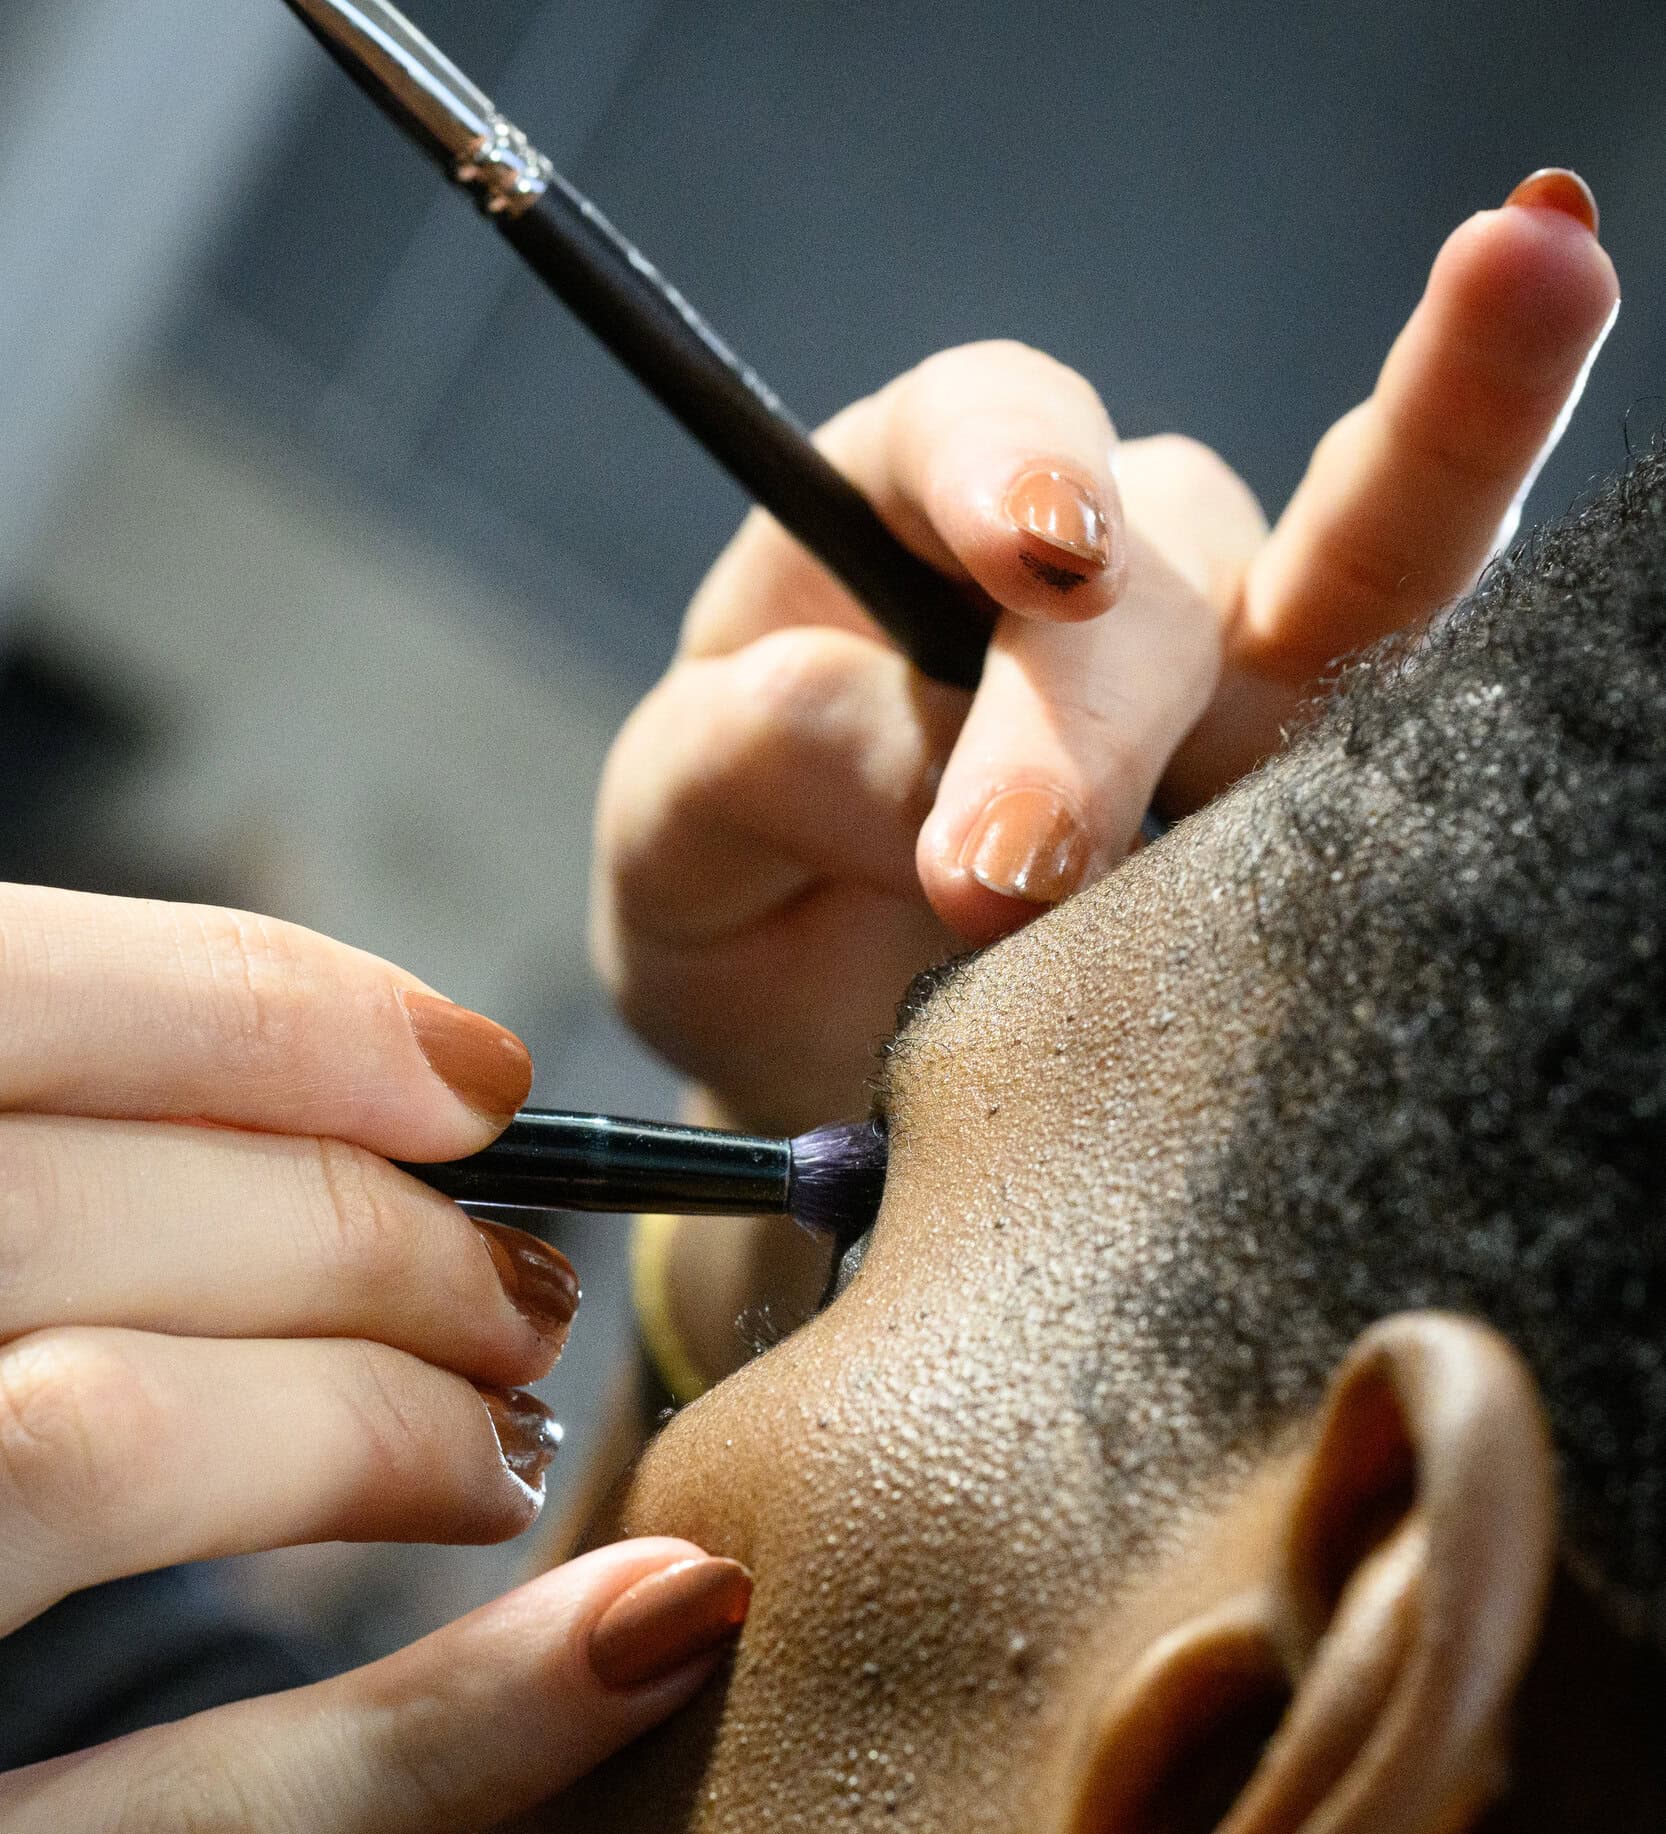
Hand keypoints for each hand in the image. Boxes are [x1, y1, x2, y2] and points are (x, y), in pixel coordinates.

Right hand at [0, 881, 739, 1833]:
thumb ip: (13, 1184)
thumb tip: (363, 1087)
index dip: (261, 1014)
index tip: (472, 1074)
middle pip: (66, 1214)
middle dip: (361, 1229)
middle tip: (511, 1291)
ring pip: (96, 1447)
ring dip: (374, 1420)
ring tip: (500, 1442)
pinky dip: (443, 1732)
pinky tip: (643, 1642)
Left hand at [594, 171, 1616, 1136]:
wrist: (834, 1060)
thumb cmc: (746, 916)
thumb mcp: (671, 852)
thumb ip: (731, 776)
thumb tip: (890, 759)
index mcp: (906, 511)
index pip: (985, 416)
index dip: (1021, 462)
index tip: (1032, 560)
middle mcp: (1089, 571)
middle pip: (1160, 561)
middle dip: (1097, 705)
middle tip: (1001, 878)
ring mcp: (1222, 682)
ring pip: (1348, 624)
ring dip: (1355, 678)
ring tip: (1248, 846)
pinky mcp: (1307, 802)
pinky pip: (1410, 749)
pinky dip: (1461, 739)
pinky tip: (1471, 779)